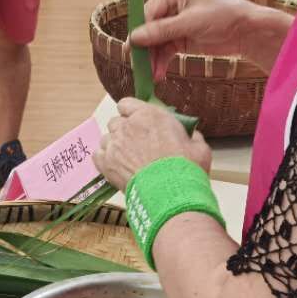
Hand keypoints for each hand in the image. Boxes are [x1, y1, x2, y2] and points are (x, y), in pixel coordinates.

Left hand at [96, 97, 211, 189]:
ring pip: (106, 139)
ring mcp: (114, 144)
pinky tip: (116, 167)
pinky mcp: (106, 163)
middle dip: (124, 131)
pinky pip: (98, 155)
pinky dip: (105, 160)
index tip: (138, 123)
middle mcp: (127, 125)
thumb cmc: (186, 168)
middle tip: (136, 145)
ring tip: (127, 160)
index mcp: (149, 115)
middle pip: (116, 122)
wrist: (170, 192)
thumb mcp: (199, 147)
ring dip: (115, 146)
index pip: (127, 104)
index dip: (131, 113)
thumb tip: (190, 136)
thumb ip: (190, 136)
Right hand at [128, 0, 265, 80]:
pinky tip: (159, 73)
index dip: (140, 31)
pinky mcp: (180, 37)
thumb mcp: (191, 23)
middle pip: (150, 27)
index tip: (132, 49)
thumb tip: (134, 38)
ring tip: (152, 75)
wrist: (247, 32)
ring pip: (156, 41)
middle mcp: (171, 2)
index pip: (150, 10)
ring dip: (153, 59)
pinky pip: (165, 49)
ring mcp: (175, 20)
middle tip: (140, 67)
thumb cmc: (225, 16)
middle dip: (146, 48)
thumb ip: (162, 31)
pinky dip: (161, 61)